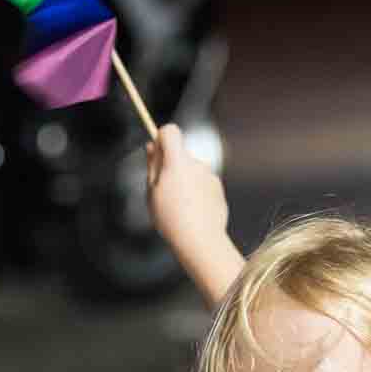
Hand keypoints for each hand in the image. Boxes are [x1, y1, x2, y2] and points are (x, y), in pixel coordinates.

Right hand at [145, 120, 229, 260]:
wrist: (201, 240)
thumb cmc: (171, 218)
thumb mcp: (152, 192)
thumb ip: (152, 165)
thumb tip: (151, 146)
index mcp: (178, 161)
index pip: (170, 131)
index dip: (161, 138)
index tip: (156, 153)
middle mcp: (197, 164)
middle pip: (181, 153)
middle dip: (171, 165)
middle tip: (163, 190)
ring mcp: (210, 176)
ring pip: (192, 170)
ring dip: (185, 181)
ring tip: (178, 206)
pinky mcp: (218, 189)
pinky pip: (203, 184)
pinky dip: (197, 192)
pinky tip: (192, 212)